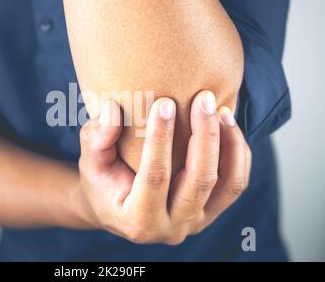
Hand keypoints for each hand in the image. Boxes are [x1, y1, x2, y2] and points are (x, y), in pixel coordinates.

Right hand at [76, 90, 250, 244]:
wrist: (116, 209)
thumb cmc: (100, 183)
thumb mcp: (90, 162)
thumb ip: (96, 138)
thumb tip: (112, 109)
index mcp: (137, 220)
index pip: (155, 176)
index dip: (161, 138)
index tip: (165, 103)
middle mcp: (171, 228)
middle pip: (199, 181)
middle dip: (205, 136)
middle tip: (204, 99)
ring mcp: (194, 222)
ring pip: (227, 185)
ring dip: (228, 145)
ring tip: (222, 110)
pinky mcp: (209, 212)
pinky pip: (234, 184)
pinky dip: (237, 154)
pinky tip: (227, 126)